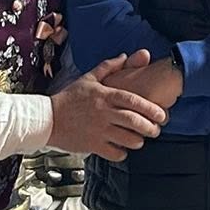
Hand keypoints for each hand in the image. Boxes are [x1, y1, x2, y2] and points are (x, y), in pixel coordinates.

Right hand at [48, 50, 168, 161]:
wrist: (47, 118)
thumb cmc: (69, 98)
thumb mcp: (88, 78)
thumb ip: (108, 67)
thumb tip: (125, 56)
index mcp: (105, 96)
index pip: (134, 101)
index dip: (151, 108)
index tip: (162, 114)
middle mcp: (104, 113)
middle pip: (134, 121)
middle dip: (150, 127)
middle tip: (156, 130)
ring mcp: (98, 130)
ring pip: (127, 139)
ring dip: (138, 141)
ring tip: (140, 139)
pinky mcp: (92, 145)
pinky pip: (114, 152)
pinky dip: (122, 153)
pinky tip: (123, 149)